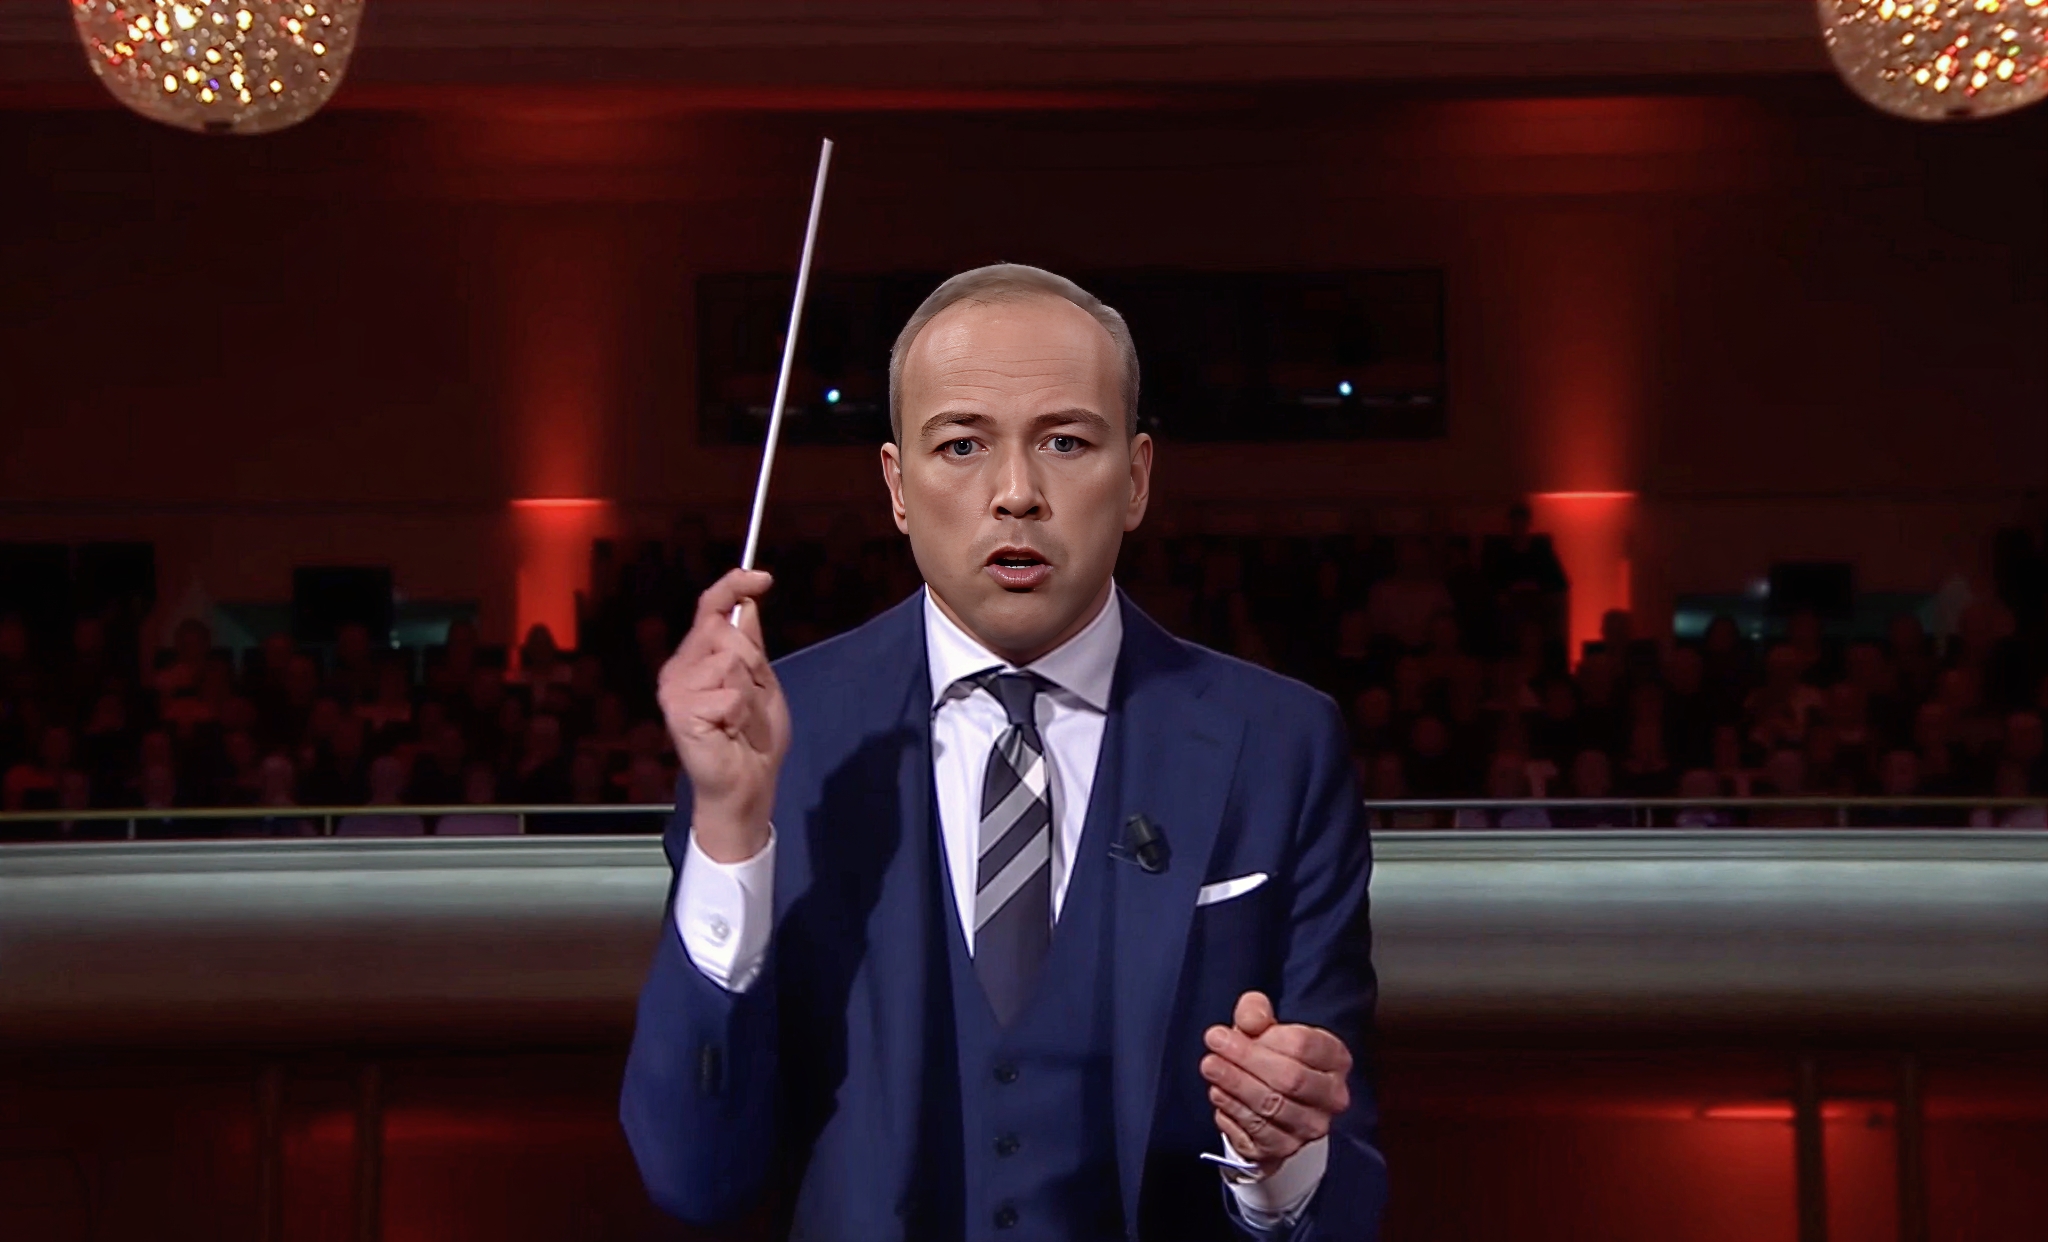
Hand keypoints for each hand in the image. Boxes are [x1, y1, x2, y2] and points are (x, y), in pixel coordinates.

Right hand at [657, 569, 789, 862]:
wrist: (746, 786)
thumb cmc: (753, 739)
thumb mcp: (762, 683)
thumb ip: (751, 646)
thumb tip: (747, 604)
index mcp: (695, 658)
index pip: (708, 609)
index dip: (732, 586)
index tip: (762, 577)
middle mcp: (678, 669)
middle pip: (724, 630)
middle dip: (753, 661)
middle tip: (753, 699)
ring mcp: (675, 689)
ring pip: (731, 660)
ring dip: (751, 692)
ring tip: (742, 720)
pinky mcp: (680, 711)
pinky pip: (730, 693)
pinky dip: (744, 714)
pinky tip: (732, 733)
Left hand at [1201, 991, 1352, 1172]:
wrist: (1272, 1100)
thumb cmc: (1271, 1056)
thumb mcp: (1263, 1026)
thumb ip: (1255, 1012)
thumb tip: (1251, 1020)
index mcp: (1334, 1058)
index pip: (1302, 1045)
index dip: (1261, 1038)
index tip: (1221, 1033)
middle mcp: (1332, 1096)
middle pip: (1289, 1079)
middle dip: (1245, 1063)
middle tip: (1212, 1052)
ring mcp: (1311, 1126)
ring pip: (1271, 1107)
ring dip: (1235, 1087)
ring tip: (1211, 1068)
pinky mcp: (1286, 1149)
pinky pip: (1257, 1131)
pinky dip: (1233, 1112)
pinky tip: (1219, 1094)